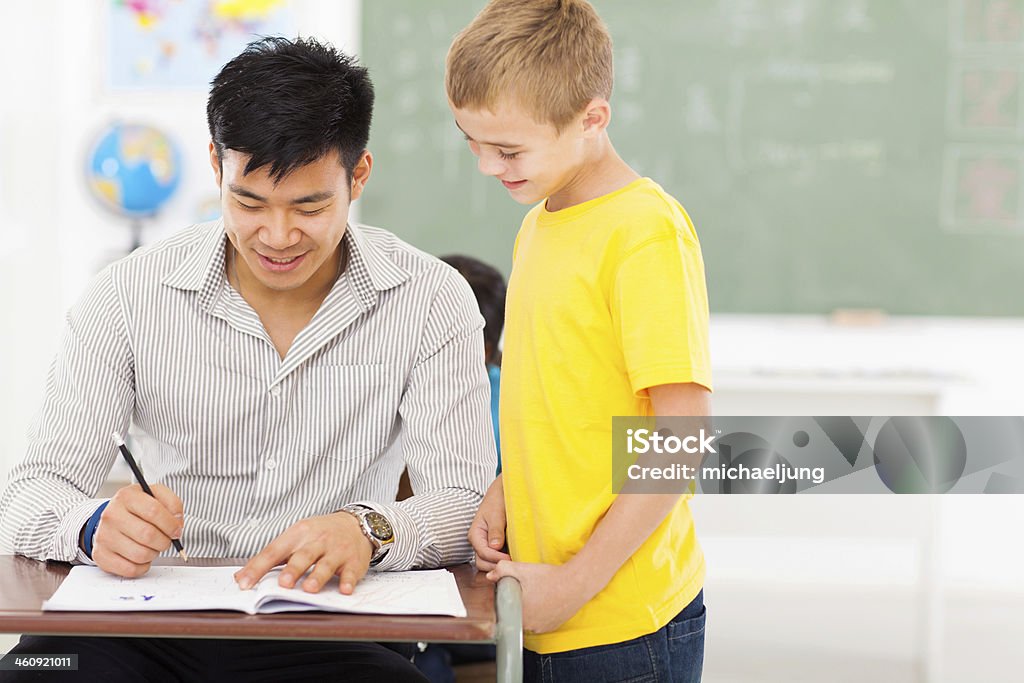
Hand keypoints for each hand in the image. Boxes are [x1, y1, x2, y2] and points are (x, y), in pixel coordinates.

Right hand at [92, 483, 183, 577]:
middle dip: (164, 541)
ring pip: (140, 554)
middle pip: (147, 535)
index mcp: (127, 497)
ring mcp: (104, 536)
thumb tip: (177, 523)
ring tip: (152, 546)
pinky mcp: (101, 555)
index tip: (177, 530)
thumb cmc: (138, 508)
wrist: (113, 517)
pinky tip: (142, 557)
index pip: (153, 511)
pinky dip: (142, 566)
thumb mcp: (156, 495)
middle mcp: (112, 515)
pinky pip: (130, 569)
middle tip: (165, 540)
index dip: (171, 524)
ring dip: (154, 553)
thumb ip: (172, 504)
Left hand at [234, 511, 373, 594]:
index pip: (275, 551)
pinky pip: (351, 571)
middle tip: (283, 583)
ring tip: (309, 589)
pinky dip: (348, 580)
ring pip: (326, 564)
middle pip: (303, 555)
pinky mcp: (354, 561)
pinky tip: (345, 589)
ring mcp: (337, 550)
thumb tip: (240, 577)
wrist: (356, 524)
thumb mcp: (295, 538)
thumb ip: (270, 558)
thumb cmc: (319, 534)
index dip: (258, 567)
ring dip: (318, 576)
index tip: (244, 583)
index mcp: (298, 534)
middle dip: (293, 569)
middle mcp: (317, 540)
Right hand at [468, 475, 509, 570]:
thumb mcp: (496, 513)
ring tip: (514, 563)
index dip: (496, 558)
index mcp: (475, 534)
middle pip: (482, 563)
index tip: (510, 558)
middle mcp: (479, 543)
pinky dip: (505, 562)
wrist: (502, 493)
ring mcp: (487, 546)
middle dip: (496, 566)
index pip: (483, 553)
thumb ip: (495, 530)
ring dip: (500, 565)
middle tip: (512, 565)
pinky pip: (497, 559)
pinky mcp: (497, 547)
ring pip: (489, 564)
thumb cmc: (497, 500)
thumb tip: (495, 546)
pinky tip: (515, 559)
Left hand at [487, 560, 590, 633]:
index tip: (511, 592)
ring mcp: (542, 627)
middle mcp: (530, 625)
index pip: (505, 610)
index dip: (507, 599)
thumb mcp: (523, 569)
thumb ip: (503, 570)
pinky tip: (544, 600)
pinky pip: (540, 622)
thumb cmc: (551, 578)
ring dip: (530, 609)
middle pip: (516, 615)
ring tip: (536, 594)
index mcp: (519, 613)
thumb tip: (491, 575)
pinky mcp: (552, 626)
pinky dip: (541, 613)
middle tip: (525, 590)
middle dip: (518, 603)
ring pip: (529, 619)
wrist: (576, 583)